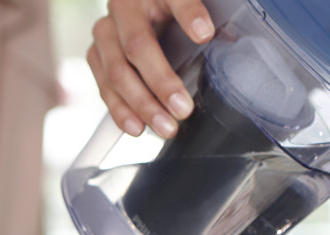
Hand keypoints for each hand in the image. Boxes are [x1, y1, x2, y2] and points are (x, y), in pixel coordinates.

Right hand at [88, 0, 214, 137]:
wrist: (138, 7)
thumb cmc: (169, 7)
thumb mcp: (186, 5)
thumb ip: (202, 18)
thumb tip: (232, 39)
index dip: (189, 15)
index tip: (205, 34)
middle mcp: (123, 7)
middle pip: (137, 46)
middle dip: (161, 82)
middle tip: (183, 108)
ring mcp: (106, 31)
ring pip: (116, 71)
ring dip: (141, 104)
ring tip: (166, 127)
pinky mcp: (96, 53)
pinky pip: (104, 85)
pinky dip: (120, 110)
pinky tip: (137, 127)